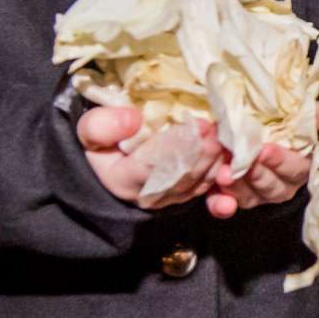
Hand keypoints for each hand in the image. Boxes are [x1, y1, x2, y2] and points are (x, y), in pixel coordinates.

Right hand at [77, 106, 219, 208]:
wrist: (106, 163)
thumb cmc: (100, 142)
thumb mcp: (88, 131)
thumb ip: (102, 126)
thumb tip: (133, 120)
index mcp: (123, 180)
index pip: (155, 167)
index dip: (179, 147)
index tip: (198, 125)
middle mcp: (149, 195)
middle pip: (182, 176)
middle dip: (204, 152)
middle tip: (220, 129)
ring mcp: (169, 197)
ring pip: (198, 182)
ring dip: (216, 159)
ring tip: (227, 136)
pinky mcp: (183, 194)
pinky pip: (206, 186)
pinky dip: (220, 168)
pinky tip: (229, 150)